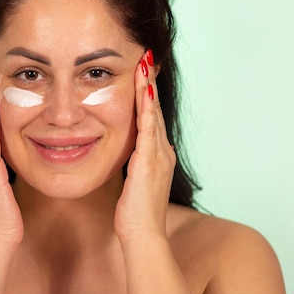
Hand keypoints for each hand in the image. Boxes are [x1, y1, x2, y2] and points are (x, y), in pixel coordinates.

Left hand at [114, 50, 175, 242]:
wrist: (143, 235)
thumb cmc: (135, 215)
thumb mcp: (135, 184)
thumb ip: (135, 167)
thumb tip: (130, 158)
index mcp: (157, 156)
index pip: (152, 118)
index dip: (148, 95)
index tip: (142, 73)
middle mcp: (162, 151)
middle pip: (156, 109)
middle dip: (150, 83)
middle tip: (146, 57)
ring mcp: (158, 155)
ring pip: (153, 113)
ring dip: (149, 87)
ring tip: (145, 64)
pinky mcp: (149, 161)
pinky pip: (148, 127)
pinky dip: (146, 107)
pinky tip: (143, 90)